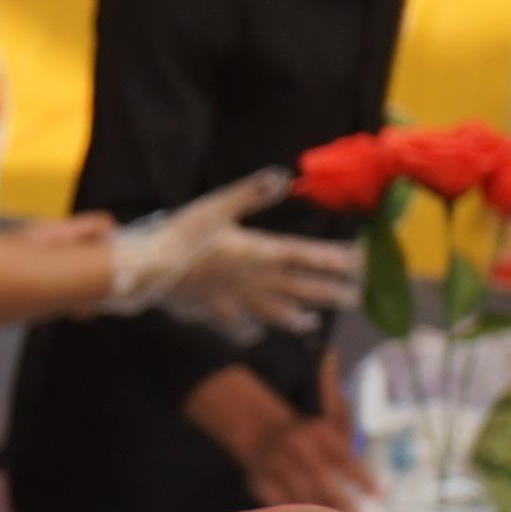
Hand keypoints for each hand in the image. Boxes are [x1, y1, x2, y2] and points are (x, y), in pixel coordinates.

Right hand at [117, 178, 364, 333]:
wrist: (149, 272)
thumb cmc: (182, 235)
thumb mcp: (217, 205)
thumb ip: (252, 193)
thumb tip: (283, 177)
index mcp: (260, 253)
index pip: (308, 256)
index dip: (337, 258)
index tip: (361, 261)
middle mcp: (255, 281)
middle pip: (301, 288)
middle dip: (331, 292)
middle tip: (356, 299)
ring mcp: (236, 300)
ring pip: (275, 312)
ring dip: (298, 317)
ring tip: (314, 322)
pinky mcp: (215, 311)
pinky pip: (238, 325)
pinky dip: (250, 331)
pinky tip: (256, 334)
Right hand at [186, 365, 373, 511]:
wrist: (262, 431)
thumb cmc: (311, 437)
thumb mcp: (333, 427)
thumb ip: (358, 454)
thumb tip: (382, 489)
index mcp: (316, 432)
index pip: (344, 458)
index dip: (363, 477)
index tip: (380, 495)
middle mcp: (295, 446)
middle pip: (322, 479)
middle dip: (345, 500)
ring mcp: (274, 463)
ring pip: (300, 493)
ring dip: (324, 511)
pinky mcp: (259, 479)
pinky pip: (280, 502)